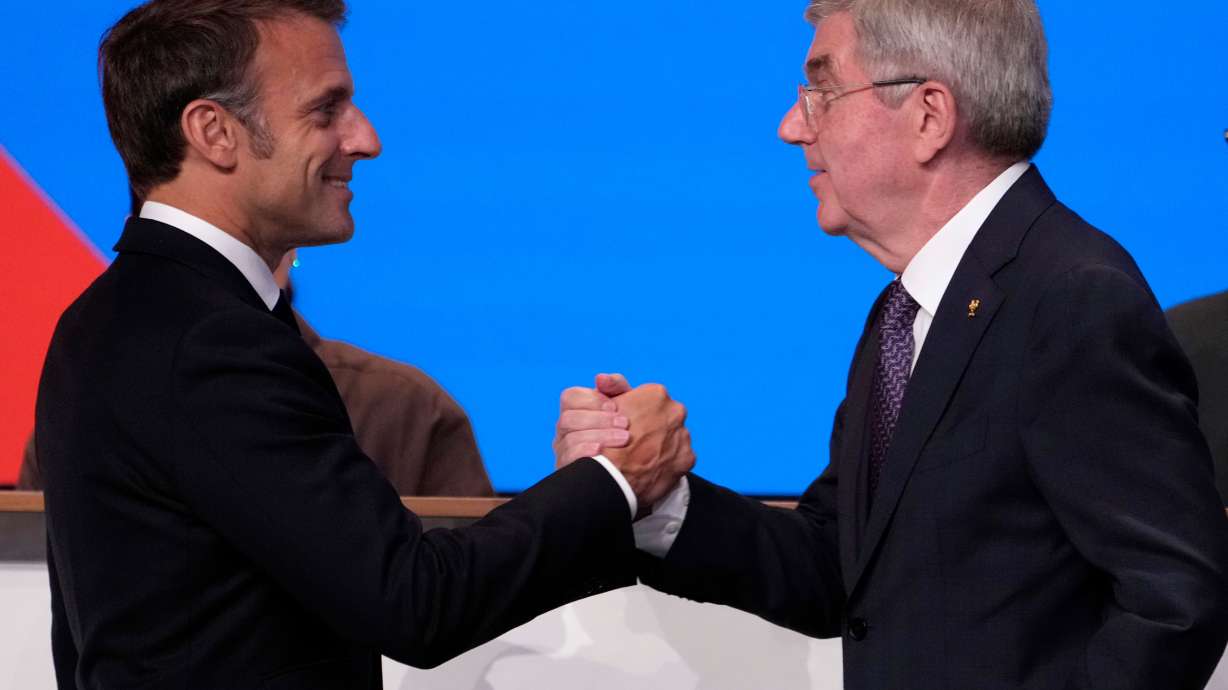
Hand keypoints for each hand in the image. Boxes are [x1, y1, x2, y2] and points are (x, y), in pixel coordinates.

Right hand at [553, 374, 633, 467]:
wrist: (633, 467)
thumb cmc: (627, 431)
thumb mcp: (627, 406)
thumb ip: (616, 387)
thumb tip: (600, 378)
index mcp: (575, 411)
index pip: (570, 397)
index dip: (592, 400)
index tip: (615, 407)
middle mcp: (565, 431)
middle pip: (568, 419)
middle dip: (599, 420)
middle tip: (625, 424)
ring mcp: (563, 451)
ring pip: (570, 440)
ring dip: (599, 436)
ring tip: (624, 439)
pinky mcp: (567, 471)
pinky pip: (569, 459)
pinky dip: (585, 453)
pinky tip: (603, 452)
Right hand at [602, 383, 694, 506]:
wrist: (612, 477)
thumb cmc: (605, 440)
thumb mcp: (603, 405)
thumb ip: (610, 388)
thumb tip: (602, 378)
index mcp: (655, 393)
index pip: (648, 399)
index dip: (635, 413)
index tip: (626, 425)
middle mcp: (675, 410)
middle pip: (664, 417)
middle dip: (652, 427)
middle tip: (633, 442)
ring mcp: (684, 435)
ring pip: (673, 438)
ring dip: (660, 445)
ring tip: (641, 458)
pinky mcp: (688, 458)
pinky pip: (679, 459)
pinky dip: (667, 464)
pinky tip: (650, 469)